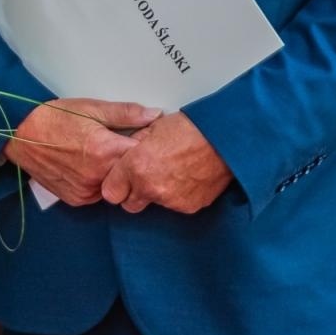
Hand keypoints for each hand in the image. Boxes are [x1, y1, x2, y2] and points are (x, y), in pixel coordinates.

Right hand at [3, 98, 161, 206]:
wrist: (19, 134)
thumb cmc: (53, 118)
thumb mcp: (91, 108)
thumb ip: (126, 114)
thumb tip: (154, 115)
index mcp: (105, 151)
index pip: (144, 155)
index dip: (145, 144)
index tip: (140, 136)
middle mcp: (98, 176)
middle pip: (132, 173)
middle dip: (132, 160)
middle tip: (119, 144)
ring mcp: (87, 190)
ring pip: (116, 185)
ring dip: (115, 173)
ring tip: (100, 154)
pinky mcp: (77, 199)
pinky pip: (99, 194)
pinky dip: (99, 182)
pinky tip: (89, 166)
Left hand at [100, 111, 232, 214]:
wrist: (225, 139)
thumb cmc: (192, 128)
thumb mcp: (154, 127)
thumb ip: (135, 144)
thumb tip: (129, 150)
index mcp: (136, 166)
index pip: (110, 193)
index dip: (115, 185)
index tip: (120, 180)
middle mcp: (151, 188)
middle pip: (129, 205)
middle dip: (133, 193)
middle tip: (145, 177)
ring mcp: (170, 200)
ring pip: (154, 204)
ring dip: (157, 193)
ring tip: (172, 171)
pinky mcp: (188, 207)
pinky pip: (175, 205)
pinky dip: (177, 195)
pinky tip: (186, 177)